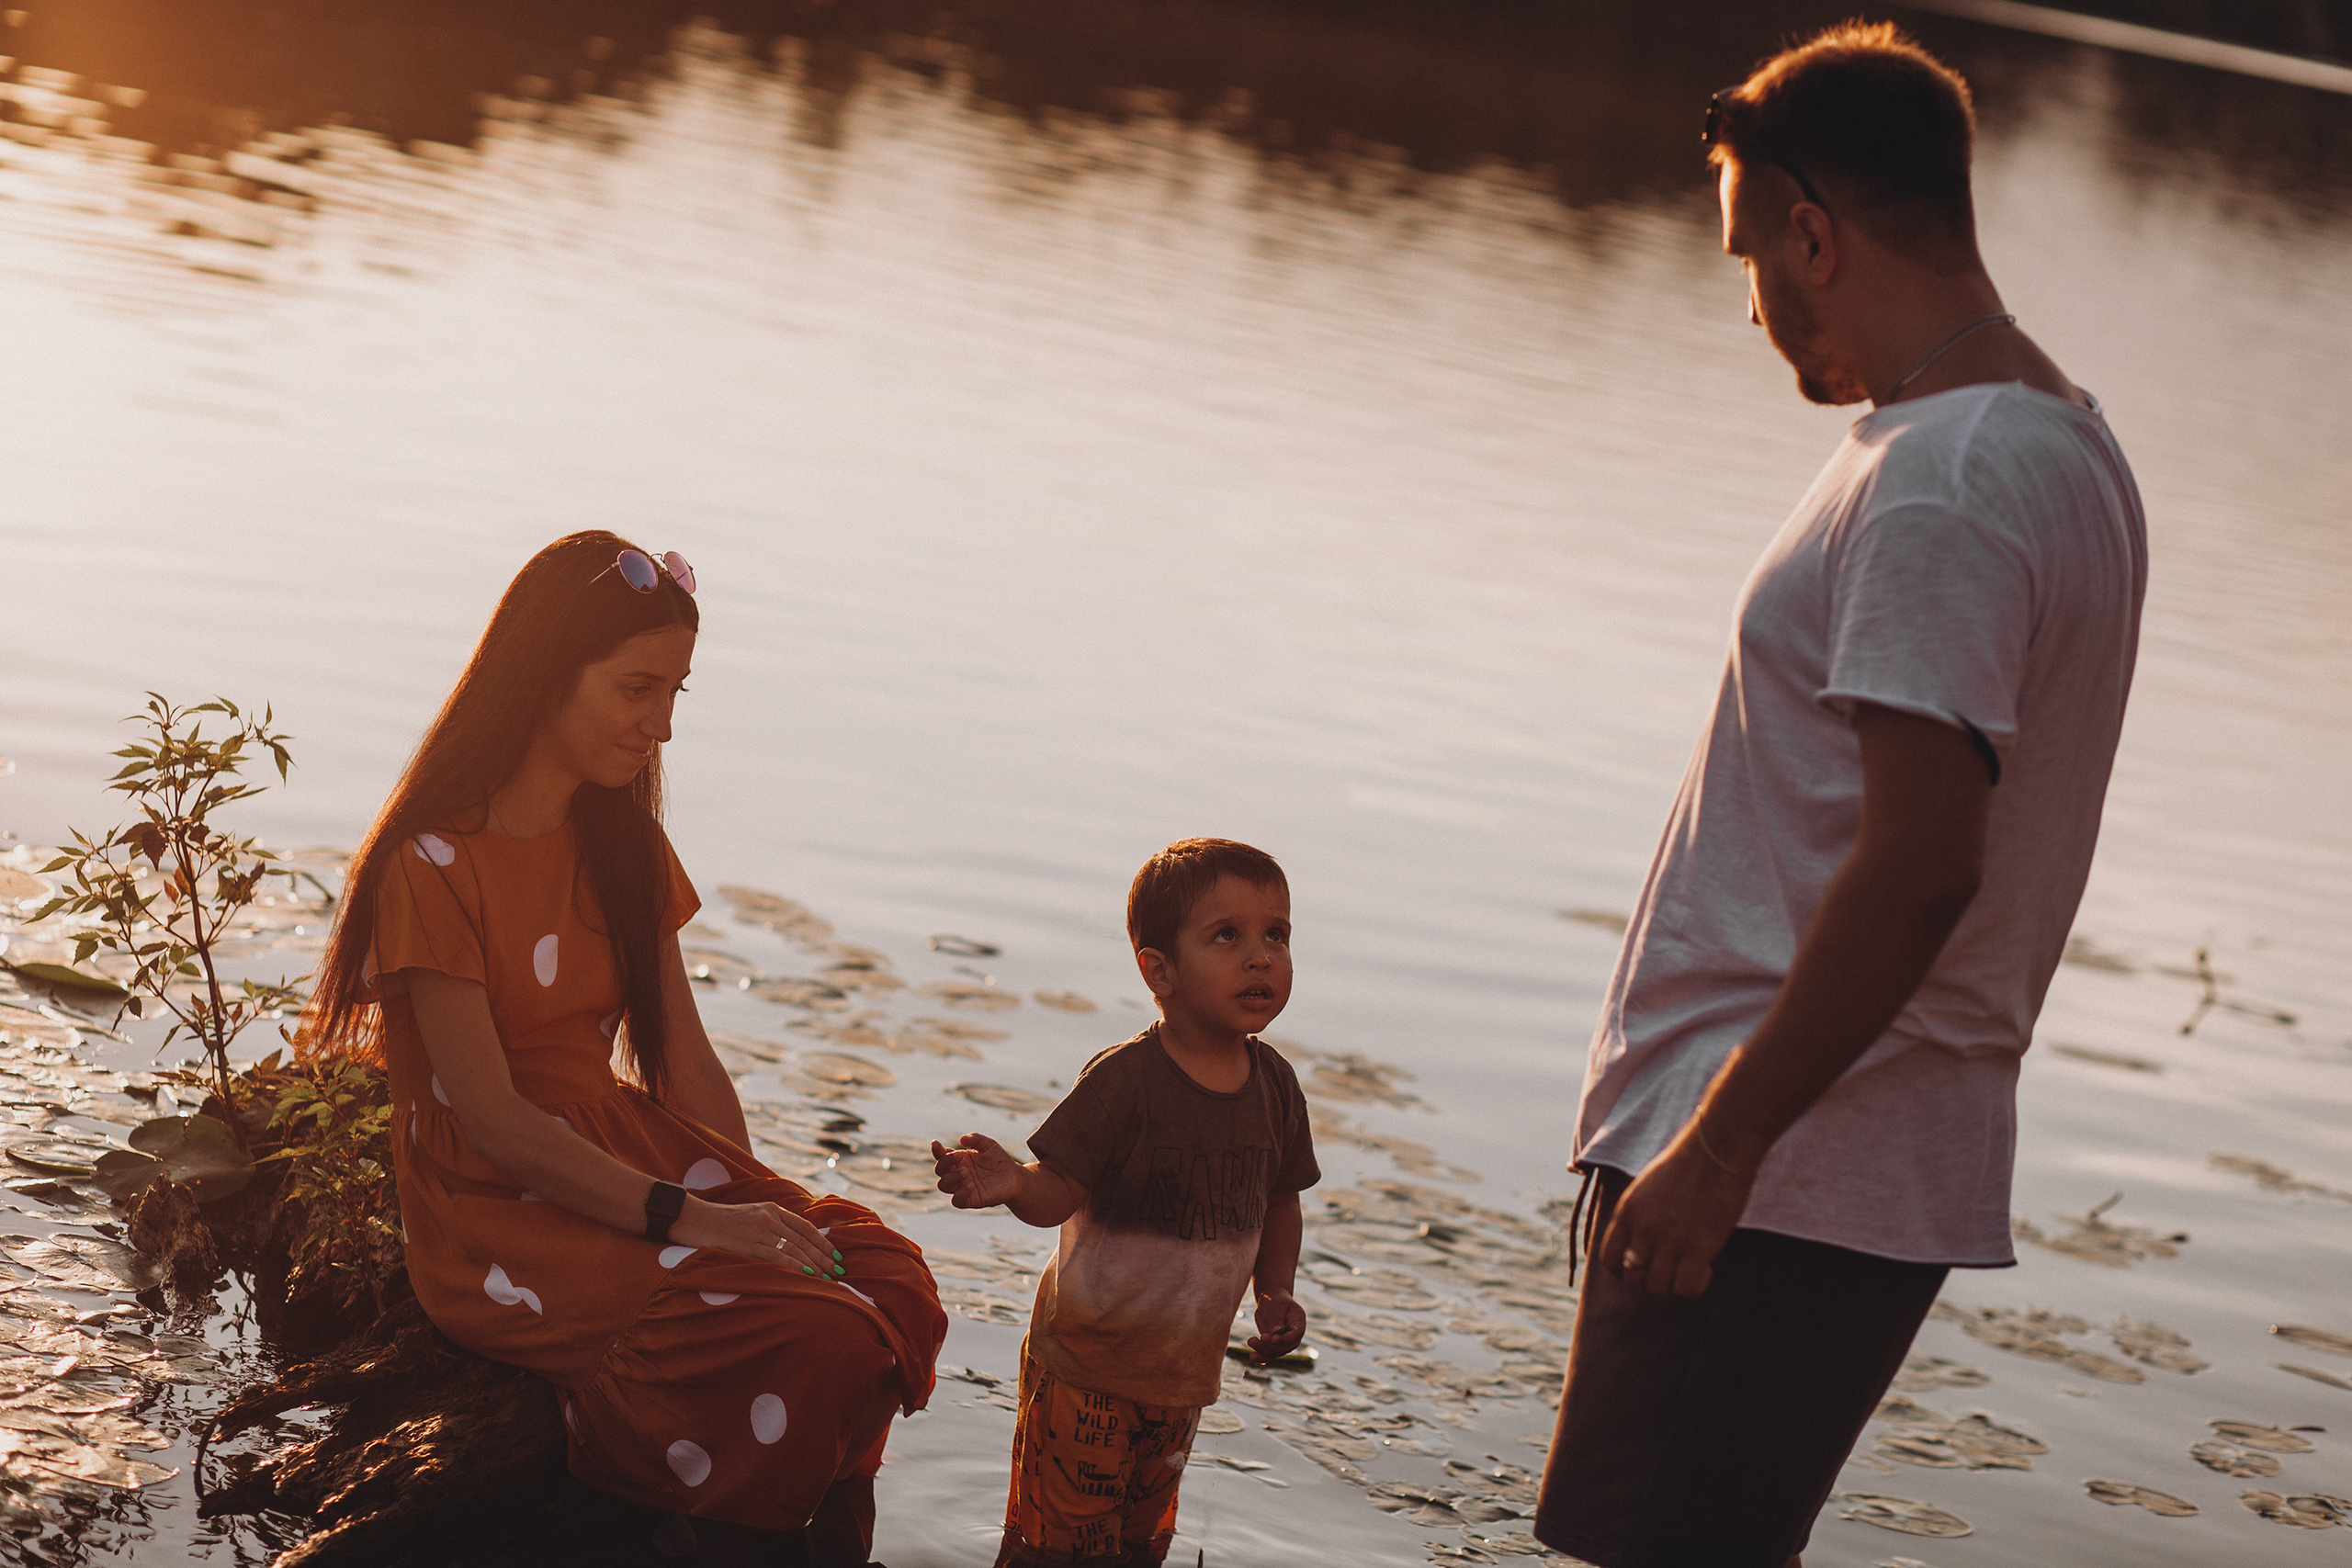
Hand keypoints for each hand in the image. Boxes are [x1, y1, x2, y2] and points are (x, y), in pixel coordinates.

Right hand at [670, 1195, 841, 1278]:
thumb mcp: (752, 1215)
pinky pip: (777, 1257)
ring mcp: (759, 1230)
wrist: (695, 1218)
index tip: (836, 1254)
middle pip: (804, 1239)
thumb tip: (795, 1243)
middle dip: (824, 1256)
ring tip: (828, 1277)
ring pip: (794, 1249)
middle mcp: (769, 1217)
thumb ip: (773, 1224)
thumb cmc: (723, 1221)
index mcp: (772, 1208)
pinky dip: (795, 1267)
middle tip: (838, 1270)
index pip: (806, 1226)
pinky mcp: (748, 1244)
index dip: (823, 1242)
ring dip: (814, 1264)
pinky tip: (807, 1275)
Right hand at [930, 1133, 1029, 1209]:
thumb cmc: (999, 1160)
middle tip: (960, 1156)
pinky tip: (971, 1185)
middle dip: (945, 1162)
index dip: (936, 1150)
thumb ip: (976, 1139)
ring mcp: (962, 1187)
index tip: (936, 1143)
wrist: (1014, 1177)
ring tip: (967, 1171)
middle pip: (939, 1170)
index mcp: (959, 1160)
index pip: (941, 1156)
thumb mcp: (989, 1144)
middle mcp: (957, 1174)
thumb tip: (962, 1139)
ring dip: (951, 1177)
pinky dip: (960, 1193)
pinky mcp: (971, 1200)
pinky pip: (956, 1201)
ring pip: (943, 1185)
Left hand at [1246, 1287, 1305, 1363]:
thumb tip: (1275, 1336)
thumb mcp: (1276, 1305)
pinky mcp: (1273, 1344)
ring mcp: (1283, 1341)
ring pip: (1275, 1353)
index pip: (1296, 1334)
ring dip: (1263, 1351)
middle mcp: (1293, 1335)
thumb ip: (1276, 1320)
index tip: (1272, 1339)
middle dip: (1272, 1346)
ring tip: (1251, 1341)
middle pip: (1286, 1347)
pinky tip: (1252, 1356)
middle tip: (1261, 1337)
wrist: (1270, 1299)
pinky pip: (1268, 1354)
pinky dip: (1261, 1357)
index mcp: (1298, 1322)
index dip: (1285, 1339)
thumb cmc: (1275, 1299)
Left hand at [1594, 1127, 1755, 1297]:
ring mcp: (1669, 1239)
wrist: (1715, 1150)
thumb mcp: (1646, 1187)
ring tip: (1688, 1270)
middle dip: (1649, 1280)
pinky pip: (1685, 1288)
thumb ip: (1638, 1215)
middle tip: (1670, 1270)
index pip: (1608, 1258)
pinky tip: (1705, 1269)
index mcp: (1627, 1212)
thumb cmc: (1686, 1165)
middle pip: (1633, 1278)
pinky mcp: (1697, 1247)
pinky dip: (1694, 1285)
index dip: (1623, 1269)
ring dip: (1672, 1285)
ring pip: (1657, 1287)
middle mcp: (1643, 1228)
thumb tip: (1640, 1241)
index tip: (1642, 1267)